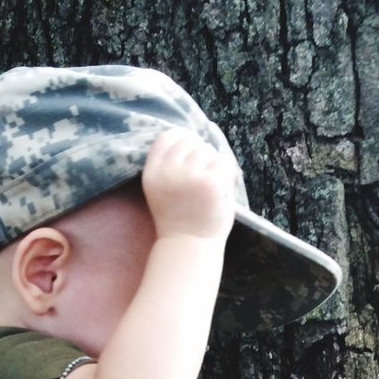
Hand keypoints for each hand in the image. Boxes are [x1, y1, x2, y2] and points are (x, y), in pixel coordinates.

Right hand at [141, 128, 236, 242]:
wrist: (189, 247)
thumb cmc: (179, 219)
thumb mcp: (165, 189)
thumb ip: (173, 164)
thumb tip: (200, 131)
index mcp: (152, 173)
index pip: (168, 136)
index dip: (182, 139)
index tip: (190, 152)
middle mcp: (168, 172)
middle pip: (191, 141)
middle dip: (200, 156)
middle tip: (200, 182)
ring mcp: (190, 176)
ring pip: (208, 150)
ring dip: (213, 165)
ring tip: (208, 190)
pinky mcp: (212, 183)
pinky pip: (224, 162)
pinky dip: (226, 173)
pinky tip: (219, 191)